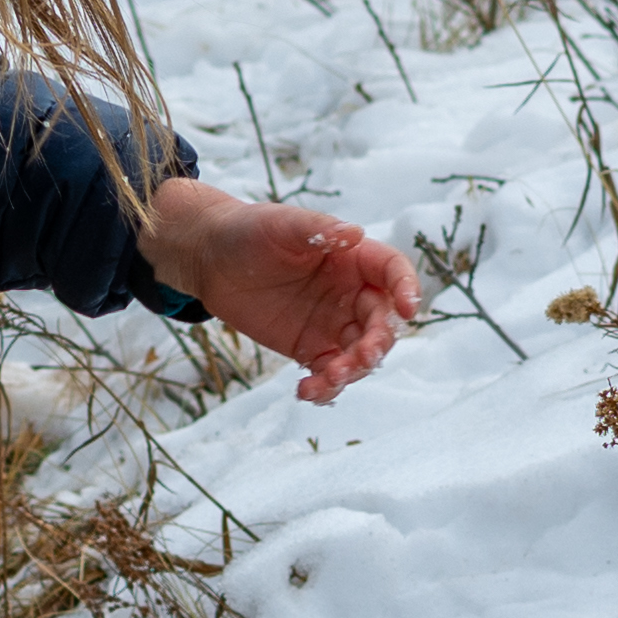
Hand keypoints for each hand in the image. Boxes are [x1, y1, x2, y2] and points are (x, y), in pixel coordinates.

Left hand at [141, 177, 420, 404]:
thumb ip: (317, 230)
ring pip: (360, 354)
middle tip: (361, 357)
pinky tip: (306, 392)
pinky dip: (325, 387)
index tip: (406, 309)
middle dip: (378, 342)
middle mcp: (351, 292)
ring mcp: (333, 323)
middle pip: (382, 321)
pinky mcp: (310, 348)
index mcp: (353, 258)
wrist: (210, 259)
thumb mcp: (282, 224)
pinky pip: (330, 372)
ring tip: (329, 380)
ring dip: (354, 371)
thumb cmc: (250, 231)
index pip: (392, 271)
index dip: (406, 288)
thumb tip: (354, 233)